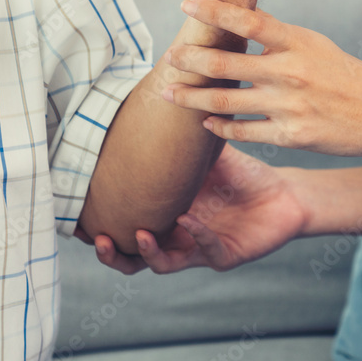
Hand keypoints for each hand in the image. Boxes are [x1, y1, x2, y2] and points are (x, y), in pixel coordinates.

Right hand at [89, 143, 308, 273]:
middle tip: (98, 236)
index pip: (124, 226)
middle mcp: (176, 237)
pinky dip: (194, 236)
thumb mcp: (204, 154)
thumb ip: (180, 138)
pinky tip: (186, 220)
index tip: (77, 215)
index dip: (100, 225)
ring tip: (137, 235)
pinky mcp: (225, 256)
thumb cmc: (242, 175)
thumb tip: (160, 96)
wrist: (284, 192)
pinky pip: (205, 250)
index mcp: (164, 214)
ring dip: (147, 252)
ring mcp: (198, 249)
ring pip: (162, 263)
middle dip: (112, 252)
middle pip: (133, 256)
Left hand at [160, 0, 361, 157]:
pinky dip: (220, 127)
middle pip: (226, 62)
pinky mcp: (290, 135)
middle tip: (169, 57)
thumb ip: (279, 37)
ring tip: (170, 92)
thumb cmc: (349, 77)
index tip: (186, 4)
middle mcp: (290, 72)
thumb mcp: (317, 45)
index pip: (248, 20)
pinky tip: (206, 122)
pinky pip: (244, 131)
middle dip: (190, 60)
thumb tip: (241, 21)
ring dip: (192, 97)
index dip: (214, 11)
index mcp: (298, 42)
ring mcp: (289, 106)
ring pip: (226, 100)